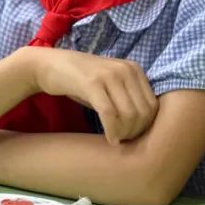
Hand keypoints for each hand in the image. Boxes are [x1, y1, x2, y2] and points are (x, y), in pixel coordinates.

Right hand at [31, 49, 158, 144]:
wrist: (51, 65)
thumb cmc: (83, 81)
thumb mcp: (112, 85)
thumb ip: (128, 98)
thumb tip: (146, 126)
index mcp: (134, 69)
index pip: (152, 105)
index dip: (145, 126)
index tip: (131, 135)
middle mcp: (126, 69)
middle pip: (143, 113)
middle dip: (135, 132)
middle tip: (122, 139)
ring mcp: (110, 75)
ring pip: (129, 115)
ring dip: (124, 133)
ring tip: (116, 138)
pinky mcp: (92, 83)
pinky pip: (110, 114)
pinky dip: (112, 131)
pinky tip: (109, 139)